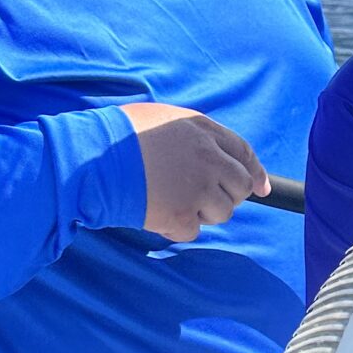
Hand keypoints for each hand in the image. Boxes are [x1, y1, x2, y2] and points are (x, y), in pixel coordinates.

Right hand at [120, 103, 267, 240]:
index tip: (262, 187)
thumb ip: (195, 137)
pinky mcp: (181, 215)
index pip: (244, 154)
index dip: (256, 172)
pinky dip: (176, 228)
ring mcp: (196, 189)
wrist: (90, 158)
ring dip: (201, 213)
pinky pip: (193, 232)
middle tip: (202, 198)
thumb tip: (217, 159)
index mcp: (203, 132)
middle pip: (240, 188)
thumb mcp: (163, 120)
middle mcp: (208, 159)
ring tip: (171, 201)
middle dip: (227, 196)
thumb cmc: (119, 136)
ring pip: (222, 213)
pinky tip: (156, 213)